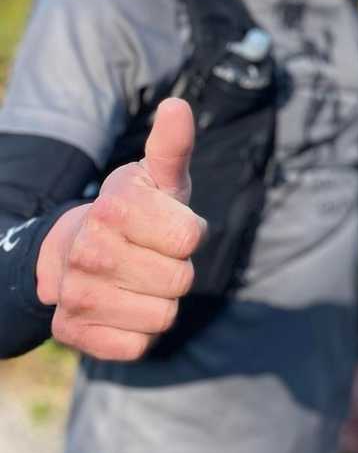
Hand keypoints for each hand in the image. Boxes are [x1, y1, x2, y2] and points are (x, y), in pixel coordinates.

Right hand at [36, 97, 203, 360]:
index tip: (166, 224)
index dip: (187, 233)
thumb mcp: (157, 178)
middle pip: (179, 280)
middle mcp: (87, 251)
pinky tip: (124, 308)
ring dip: (161, 302)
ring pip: (162, 316)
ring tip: (138, 280)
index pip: (189, 238)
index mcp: (113, 208)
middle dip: (176, 269)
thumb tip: (177, 106)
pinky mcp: (73, 333)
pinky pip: (137, 346)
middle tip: (152, 255)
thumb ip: (172, 146)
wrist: (75, 251)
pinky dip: (140, 332)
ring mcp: (76, 295)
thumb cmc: (135, 213)